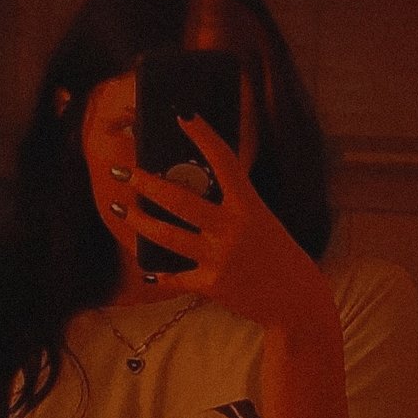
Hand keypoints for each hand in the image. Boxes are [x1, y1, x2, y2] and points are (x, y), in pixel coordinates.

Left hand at [124, 115, 319, 327]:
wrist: (297, 301)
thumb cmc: (279, 255)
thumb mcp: (261, 220)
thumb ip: (233, 205)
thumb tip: (197, 186)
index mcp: (249, 206)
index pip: (224, 161)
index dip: (203, 136)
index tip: (183, 116)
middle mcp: (233, 228)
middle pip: (179, 200)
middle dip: (146, 183)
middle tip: (123, 170)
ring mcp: (220, 257)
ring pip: (168, 236)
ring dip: (139, 221)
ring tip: (120, 208)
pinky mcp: (212, 284)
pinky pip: (176, 277)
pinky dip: (162, 273)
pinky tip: (149, 269)